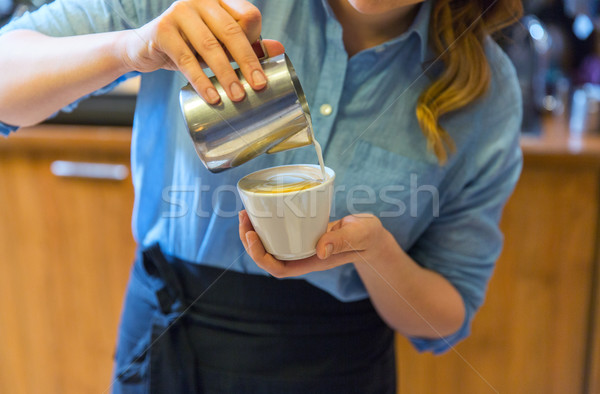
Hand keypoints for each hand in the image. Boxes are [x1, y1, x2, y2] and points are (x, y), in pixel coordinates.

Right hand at [120, 0, 284, 102]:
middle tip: (258, 87)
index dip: (256, 42)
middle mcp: (201, 0)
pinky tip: (211, 97)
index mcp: (220, 1)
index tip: (261, 72)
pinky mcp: (163, 30)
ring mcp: (180, 12)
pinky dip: (201, 80)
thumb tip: (279, 50)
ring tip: (237, 96)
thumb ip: (247, 45)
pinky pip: (186, 59)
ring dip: (226, 74)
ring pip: (210, 46)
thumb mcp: (219, 45)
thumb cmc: (189, 45)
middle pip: (232, 31)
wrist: (145, 48)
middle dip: (247, 61)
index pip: (248, 16)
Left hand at [239, 210, 392, 277]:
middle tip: (244, 216)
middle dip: (250, 241)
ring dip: (254, 232)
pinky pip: (279, 234)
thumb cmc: (367, 237)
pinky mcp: (303, 234)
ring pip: (270, 246)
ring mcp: (302, 246)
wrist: (372, 235)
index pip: (279, 269)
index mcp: (313, 262)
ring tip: (246, 213)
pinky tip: (262, 210)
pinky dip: (267, 224)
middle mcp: (303, 256)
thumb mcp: (359, 235)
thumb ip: (342, 241)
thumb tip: (320, 250)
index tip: (252, 235)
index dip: (260, 257)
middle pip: (267, 258)